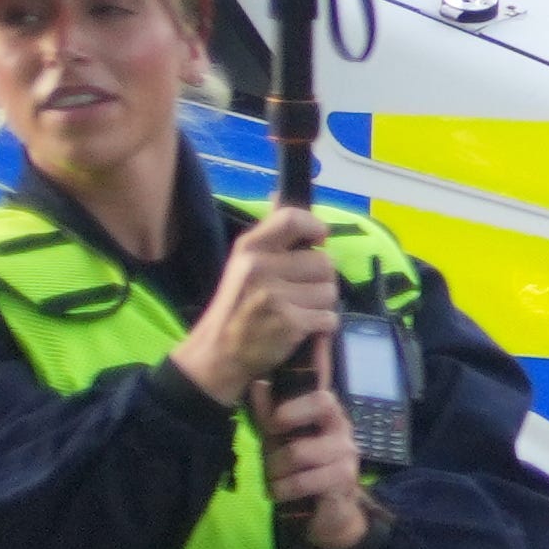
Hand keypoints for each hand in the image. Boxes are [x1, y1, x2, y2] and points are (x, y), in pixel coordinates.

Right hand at [162, 210, 342, 409]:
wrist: (218, 354)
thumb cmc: (237, 307)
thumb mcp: (243, 265)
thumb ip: (269, 238)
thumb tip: (279, 194)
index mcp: (249, 248)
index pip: (292, 219)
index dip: (315, 227)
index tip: (319, 239)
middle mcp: (261, 267)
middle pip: (325, 262)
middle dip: (320, 280)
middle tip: (298, 293)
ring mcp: (276, 296)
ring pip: (330, 291)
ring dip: (321, 305)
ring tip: (296, 311)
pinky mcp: (290, 322)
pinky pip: (330, 318)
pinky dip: (322, 327)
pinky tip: (299, 329)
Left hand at [255, 370, 375, 548]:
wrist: (327, 513)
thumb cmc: (301, 470)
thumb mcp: (280, 440)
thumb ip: (270, 414)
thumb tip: (259, 384)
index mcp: (329, 416)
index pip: (321, 396)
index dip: (291, 408)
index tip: (272, 426)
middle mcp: (344, 430)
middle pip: (319, 409)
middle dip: (280, 438)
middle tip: (270, 455)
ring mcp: (347, 456)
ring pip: (298, 452)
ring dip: (275, 470)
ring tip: (275, 479)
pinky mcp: (344, 481)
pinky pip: (301, 481)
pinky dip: (282, 489)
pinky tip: (280, 493)